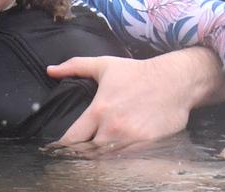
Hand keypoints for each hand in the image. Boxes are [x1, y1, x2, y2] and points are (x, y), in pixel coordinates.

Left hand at [47, 53, 202, 152]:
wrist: (174, 81)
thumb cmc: (136, 72)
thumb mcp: (103, 65)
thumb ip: (74, 67)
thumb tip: (50, 70)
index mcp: (98, 110)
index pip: (73, 138)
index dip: (62, 145)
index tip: (56, 147)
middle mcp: (113, 128)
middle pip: (88, 152)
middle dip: (79, 153)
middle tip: (73, 153)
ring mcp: (131, 139)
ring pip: (106, 157)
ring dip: (97, 157)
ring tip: (89, 156)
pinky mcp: (147, 145)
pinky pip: (126, 158)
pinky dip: (117, 158)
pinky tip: (111, 154)